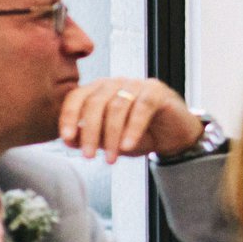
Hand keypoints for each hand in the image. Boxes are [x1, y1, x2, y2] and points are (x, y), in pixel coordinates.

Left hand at [59, 78, 204, 162]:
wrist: (175, 137)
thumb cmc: (141, 136)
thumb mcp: (110, 140)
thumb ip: (90, 138)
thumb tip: (69, 141)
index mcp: (99, 90)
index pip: (76, 97)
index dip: (68, 117)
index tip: (67, 139)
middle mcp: (116, 83)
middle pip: (95, 103)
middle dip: (90, 132)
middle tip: (89, 156)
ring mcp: (137, 84)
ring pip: (116, 107)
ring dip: (111, 136)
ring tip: (111, 159)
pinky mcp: (156, 91)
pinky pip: (140, 109)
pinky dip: (132, 129)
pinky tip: (128, 146)